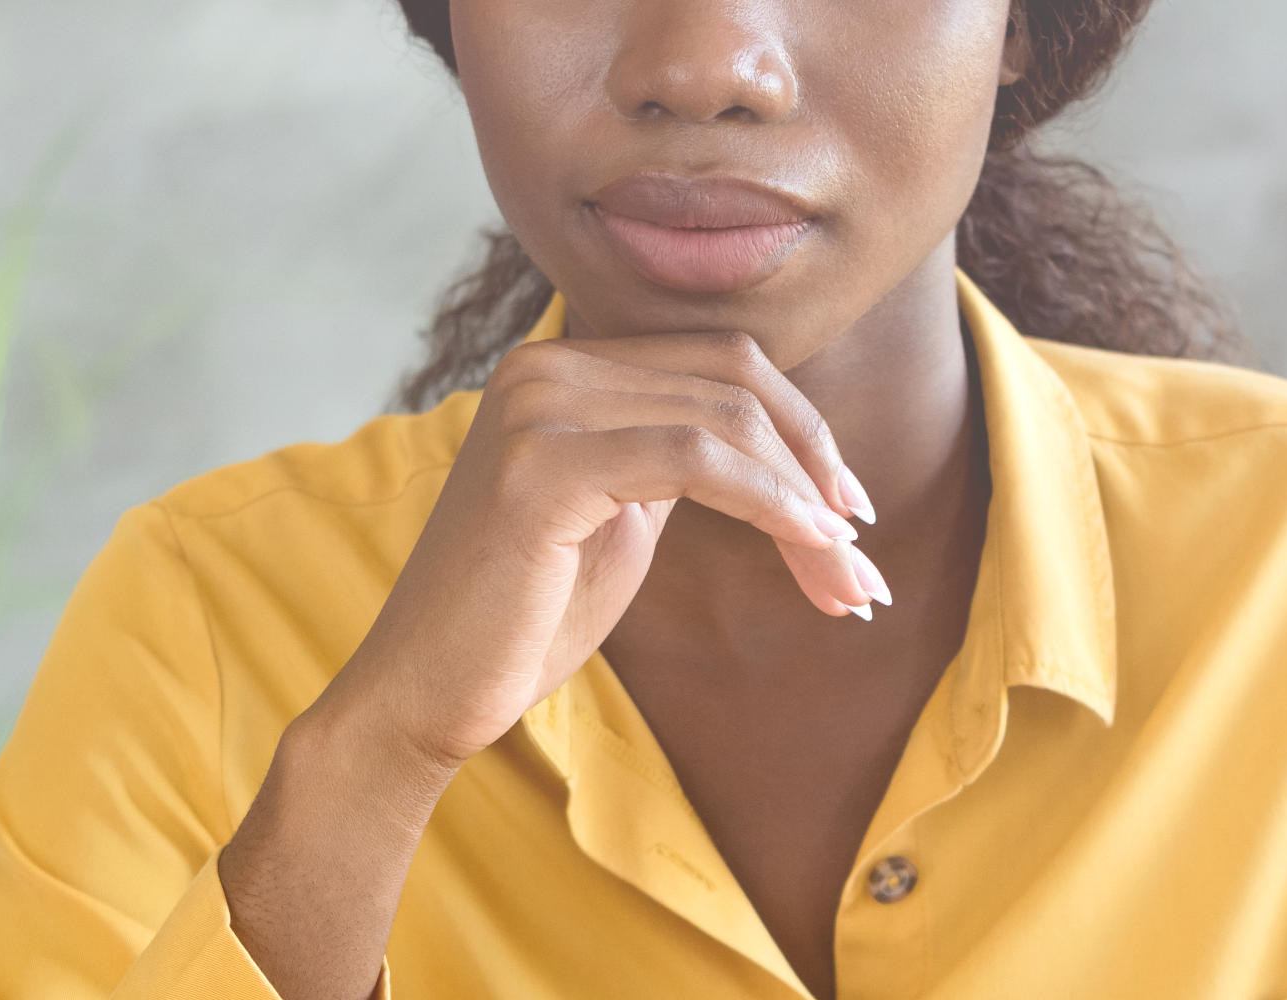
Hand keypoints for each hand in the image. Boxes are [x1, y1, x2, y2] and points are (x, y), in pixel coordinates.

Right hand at [302, 329, 884, 770]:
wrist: (425, 695)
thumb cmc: (525, 620)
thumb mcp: (622, 517)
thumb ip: (680, 459)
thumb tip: (790, 446)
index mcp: (562, 367)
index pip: (718, 363)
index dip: (801, 430)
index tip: (849, 511)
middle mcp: (545, 364)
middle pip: (734, 381)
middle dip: (817, 470)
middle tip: (861, 559)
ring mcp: (538, 405)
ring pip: (726, 419)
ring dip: (806, 501)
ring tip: (848, 578)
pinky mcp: (541, 464)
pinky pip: (696, 459)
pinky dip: (771, 503)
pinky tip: (811, 550)